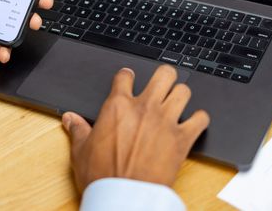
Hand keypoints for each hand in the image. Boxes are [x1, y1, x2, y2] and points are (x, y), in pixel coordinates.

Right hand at [62, 65, 208, 191]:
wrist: (123, 197)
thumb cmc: (103, 176)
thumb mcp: (81, 151)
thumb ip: (78, 130)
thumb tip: (70, 119)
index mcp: (118, 106)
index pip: (125, 76)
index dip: (127, 75)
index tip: (128, 77)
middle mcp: (144, 108)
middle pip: (164, 74)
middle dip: (164, 76)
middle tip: (162, 83)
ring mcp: (165, 121)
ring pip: (184, 91)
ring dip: (181, 95)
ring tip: (177, 101)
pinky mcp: (182, 139)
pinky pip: (201, 119)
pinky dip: (200, 119)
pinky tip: (194, 123)